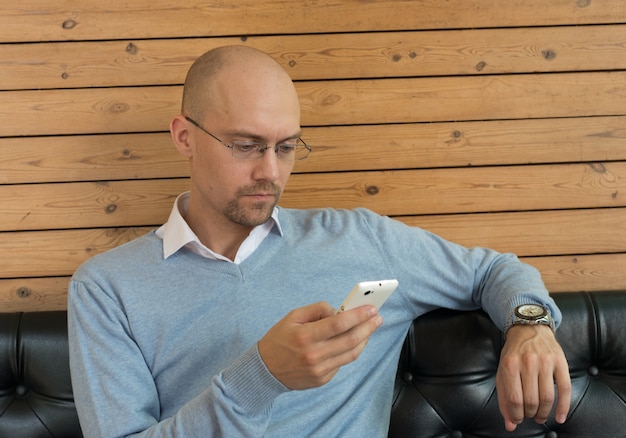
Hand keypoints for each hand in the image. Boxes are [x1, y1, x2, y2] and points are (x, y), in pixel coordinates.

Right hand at [257, 301, 382, 389]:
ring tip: (370, 329)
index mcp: (305, 336)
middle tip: (377, 318)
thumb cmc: (278, 339)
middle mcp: (314, 355)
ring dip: (364, 340)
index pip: (339, 324)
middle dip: (368, 327)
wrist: (265, 370)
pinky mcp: (322, 379)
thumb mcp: (293, 317)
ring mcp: (319, 370)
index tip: (370, 309)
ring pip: (351, 354)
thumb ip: (317, 310)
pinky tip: (352, 341)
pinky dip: (349, 351)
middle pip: (350, 340)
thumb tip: (338, 311)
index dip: (358, 315)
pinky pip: (341, 363)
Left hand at [496, 325, 571, 430]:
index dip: (516, 414)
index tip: (518, 419)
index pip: (514, 399)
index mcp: (510, 364)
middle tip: (529, 416)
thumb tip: (510, 424)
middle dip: (530, 414)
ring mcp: (545, 362)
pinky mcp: (561, 362)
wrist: (529, 329)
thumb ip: (504, 398)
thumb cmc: (513, 353)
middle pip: (531, 400)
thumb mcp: (502, 371)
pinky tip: (559, 417)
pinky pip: (565, 389)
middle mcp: (528, 362)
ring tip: (540, 417)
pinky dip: (563, 407)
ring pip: (547, 397)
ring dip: (544, 413)